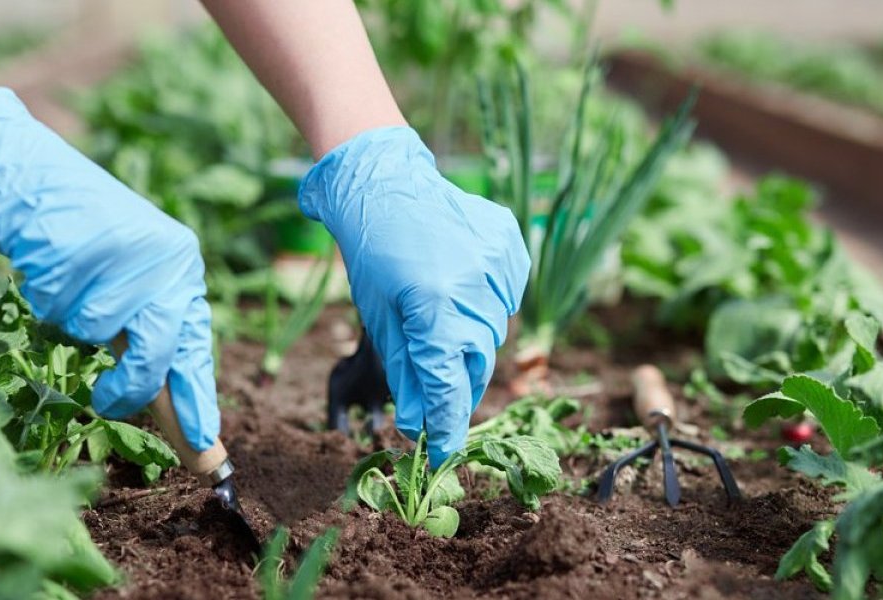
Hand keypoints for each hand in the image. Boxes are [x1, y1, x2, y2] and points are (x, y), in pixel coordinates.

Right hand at [0, 88, 218, 450]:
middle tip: (107, 403)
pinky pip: (62, 306)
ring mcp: (131, 252)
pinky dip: (49, 297)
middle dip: (131, 385)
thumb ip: (152, 336)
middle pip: (159, 348)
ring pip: (100, 328)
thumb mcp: (132, 286)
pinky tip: (52, 264)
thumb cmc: (85, 245)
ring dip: (75, 321)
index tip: (205, 446)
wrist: (35, 180)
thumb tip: (169, 406)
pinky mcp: (88, 244)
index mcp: (185, 271)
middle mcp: (171, 259)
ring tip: (71, 283)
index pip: (195, 347)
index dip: (197, 399)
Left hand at [300, 127, 528, 466]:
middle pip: (477, 362)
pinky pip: (507, 295)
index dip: (447, 424)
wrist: (385, 182)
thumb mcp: (380, 318)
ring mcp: (497, 262)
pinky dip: (488, 303)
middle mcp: (472, 285)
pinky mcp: (510, 245)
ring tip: (443, 316)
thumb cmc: (372, 252)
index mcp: (432, 305)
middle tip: (440, 392)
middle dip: (457, 383)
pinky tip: (461, 285)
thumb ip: (407, 371)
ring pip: (494, 330)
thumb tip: (421, 422)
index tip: (442, 451)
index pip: (449, 384)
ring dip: (471, 339)